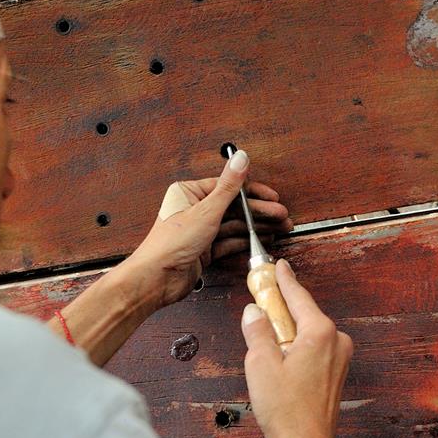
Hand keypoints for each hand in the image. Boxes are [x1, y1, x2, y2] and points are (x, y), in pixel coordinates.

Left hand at [125, 151, 293, 308]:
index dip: (254, 193)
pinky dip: (246, 241)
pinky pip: (229, 242)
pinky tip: (261, 241)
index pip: (229, 188)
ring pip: (234, 225)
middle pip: (235, 208)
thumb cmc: (170, 243)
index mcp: (190, 193)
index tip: (273, 197)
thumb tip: (240, 158)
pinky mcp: (203, 250)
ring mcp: (200, 231)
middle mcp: (194, 210)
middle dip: (260, 212)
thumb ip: (229, 185)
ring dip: (257, 227)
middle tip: (281, 216)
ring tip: (278, 229)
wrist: (156, 278)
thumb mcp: (207, 210)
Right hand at [242, 260, 353, 437]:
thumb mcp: (260, 363)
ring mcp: (340, 358)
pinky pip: (315, 349)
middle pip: (304, 314)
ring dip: (288, 334)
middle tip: (260, 307)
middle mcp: (336, 341)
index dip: (284, 279)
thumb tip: (255, 313)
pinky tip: (280, 364)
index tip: (278, 266)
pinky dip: (297, 348)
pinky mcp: (337, 373)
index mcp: (320, 332)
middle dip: (281, 311)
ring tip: (265, 350)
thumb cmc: (287, 411)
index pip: (298, 296)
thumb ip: (257, 331)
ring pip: (308, 333)